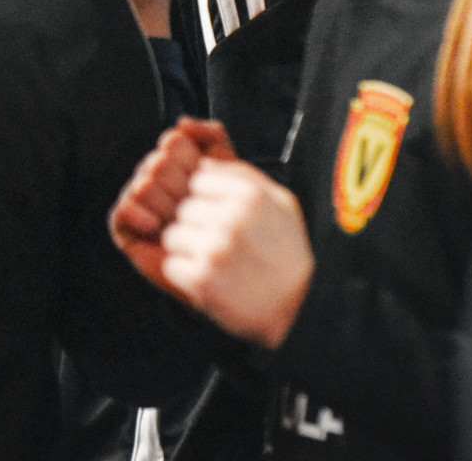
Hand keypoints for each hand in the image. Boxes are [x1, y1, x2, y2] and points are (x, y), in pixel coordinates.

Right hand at [110, 119, 237, 288]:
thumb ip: (212, 138)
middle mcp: (157, 181)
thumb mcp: (233, 172)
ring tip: (180, 220)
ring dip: (164, 204)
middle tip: (193, 206)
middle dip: (179, 185)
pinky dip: (137, 213)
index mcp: (179, 164)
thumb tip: (183, 123)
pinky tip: (156, 224)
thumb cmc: (236, 222)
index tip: (204, 180)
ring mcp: (141, 204)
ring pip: (142, 184)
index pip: (173, 142)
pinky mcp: (128, 230)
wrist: (237, 268)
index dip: (189, 161)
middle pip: (157, 162)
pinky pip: (122, 210)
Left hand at [158, 159, 313, 348]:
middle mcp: (232, 219)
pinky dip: (184, 273)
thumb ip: (243, 177)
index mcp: (251, 195)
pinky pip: (171, 264)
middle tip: (216, 241)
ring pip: (172, 235)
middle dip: (195, 223)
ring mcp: (215, 249)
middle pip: (184, 208)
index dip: (206, 197)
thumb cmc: (288, 253)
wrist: (299, 307)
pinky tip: (209, 277)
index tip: (218, 214)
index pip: (199, 179)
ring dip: (187, 248)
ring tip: (212, 260)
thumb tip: (203, 162)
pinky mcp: (202, 280)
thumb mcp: (281, 203)